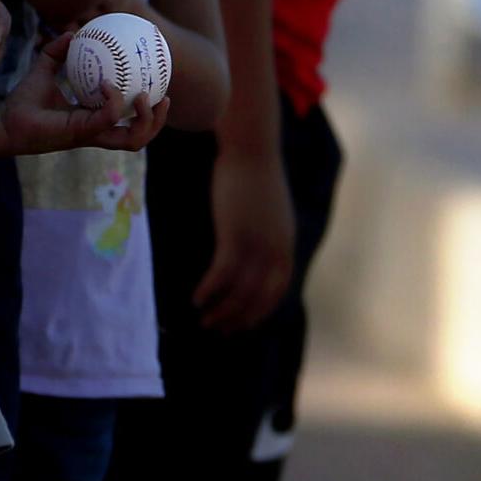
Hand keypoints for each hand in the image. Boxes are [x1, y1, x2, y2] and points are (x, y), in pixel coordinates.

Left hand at [0, 33, 170, 153]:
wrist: (5, 121)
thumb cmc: (24, 102)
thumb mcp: (44, 69)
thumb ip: (58, 51)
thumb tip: (71, 32)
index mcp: (94, 120)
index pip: (128, 120)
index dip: (147, 110)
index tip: (156, 86)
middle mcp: (97, 131)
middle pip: (139, 137)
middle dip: (157, 121)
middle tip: (163, 97)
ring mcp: (92, 135)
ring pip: (133, 139)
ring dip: (146, 120)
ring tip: (146, 97)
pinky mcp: (82, 134)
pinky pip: (109, 118)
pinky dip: (114, 102)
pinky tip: (109, 84)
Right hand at [194, 148, 293, 332]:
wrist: (252, 150)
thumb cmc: (256, 179)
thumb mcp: (271, 214)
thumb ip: (269, 237)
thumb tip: (258, 256)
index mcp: (285, 246)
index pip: (276, 292)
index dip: (258, 313)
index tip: (241, 326)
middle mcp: (275, 250)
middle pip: (257, 298)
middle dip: (237, 318)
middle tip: (217, 330)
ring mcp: (256, 244)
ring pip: (239, 291)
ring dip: (221, 310)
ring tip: (204, 319)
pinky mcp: (235, 235)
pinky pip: (222, 274)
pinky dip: (209, 290)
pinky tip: (196, 298)